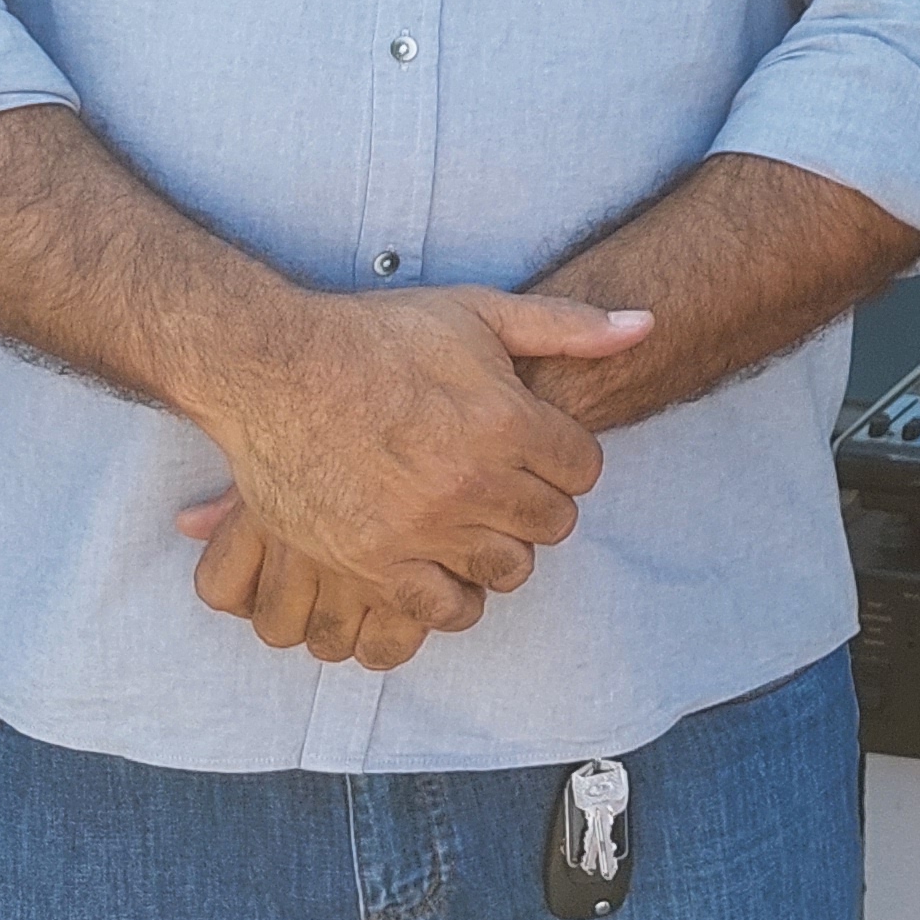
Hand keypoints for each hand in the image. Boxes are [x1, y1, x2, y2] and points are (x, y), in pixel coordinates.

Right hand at [182, 287, 640, 651]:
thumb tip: (645, 325)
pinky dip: (451, 593)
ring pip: (507, 570)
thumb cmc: (377, 337)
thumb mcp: (477, 311)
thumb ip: (566, 324)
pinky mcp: (374, 563)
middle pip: (552, 525)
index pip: (584, 468)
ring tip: (471, 522)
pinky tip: (439, 563)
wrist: (273, 369)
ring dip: (499, 551)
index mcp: (506, 421)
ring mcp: (423, 528)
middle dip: (536, 505)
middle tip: (503, 487)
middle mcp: (472, 481)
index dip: (564, 459)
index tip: (536, 450)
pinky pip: (444, 608)